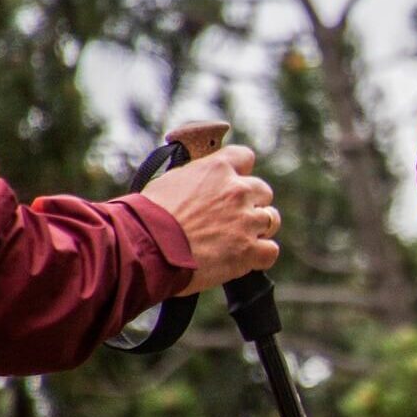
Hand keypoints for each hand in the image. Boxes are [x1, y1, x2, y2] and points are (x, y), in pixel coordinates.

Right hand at [140, 145, 280, 295]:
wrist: (146, 247)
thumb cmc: (148, 216)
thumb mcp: (171, 181)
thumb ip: (197, 177)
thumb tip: (203, 181)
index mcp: (217, 169)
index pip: (245, 157)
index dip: (240, 172)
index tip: (232, 183)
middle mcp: (237, 191)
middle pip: (262, 191)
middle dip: (251, 203)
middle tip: (231, 218)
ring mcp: (246, 220)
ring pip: (271, 219)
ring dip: (257, 229)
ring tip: (236, 239)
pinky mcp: (248, 250)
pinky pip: (271, 251)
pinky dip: (260, 255)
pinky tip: (245, 258)